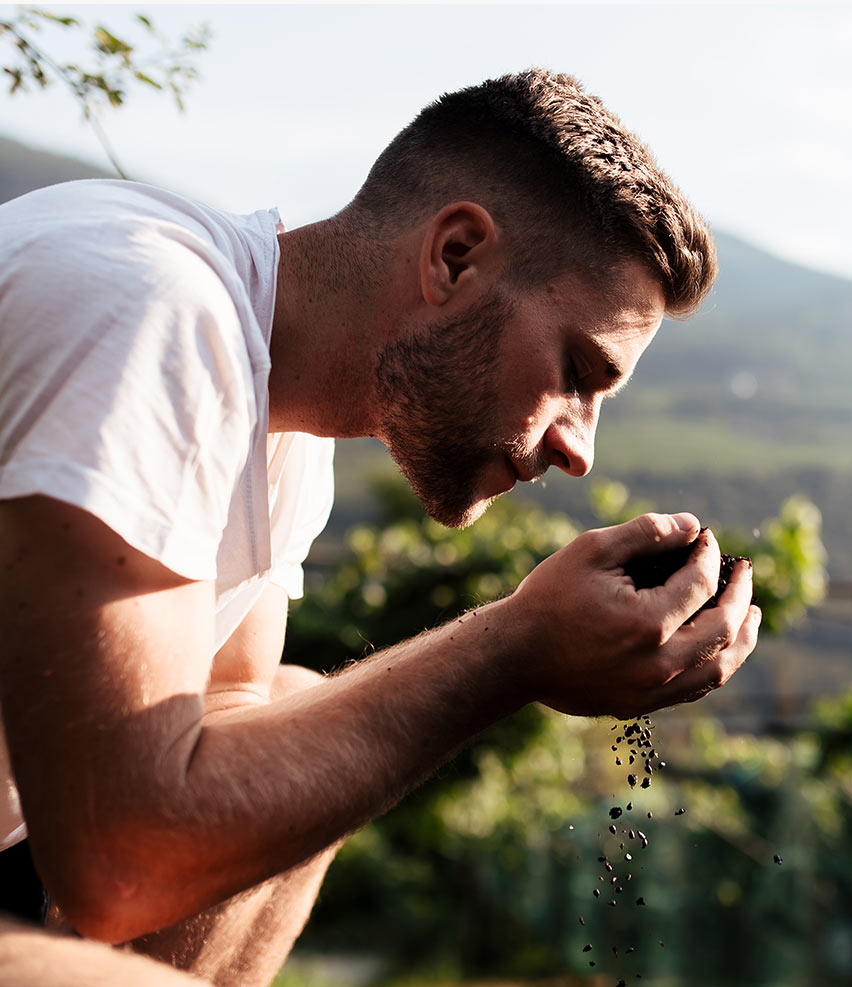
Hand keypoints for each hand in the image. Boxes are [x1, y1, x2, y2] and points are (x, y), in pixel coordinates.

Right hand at [505, 512, 760, 717]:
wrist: (515, 656)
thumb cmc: (549, 597)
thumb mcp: (592, 550)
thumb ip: (645, 532)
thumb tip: (691, 525)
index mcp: (648, 622)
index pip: (702, 582)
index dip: (708, 554)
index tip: (703, 537)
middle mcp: (659, 663)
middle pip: (725, 628)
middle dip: (741, 593)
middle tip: (745, 571)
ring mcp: (652, 690)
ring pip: (719, 668)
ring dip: (743, 637)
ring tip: (752, 614)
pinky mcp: (642, 705)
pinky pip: (696, 688)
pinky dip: (716, 663)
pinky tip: (718, 645)